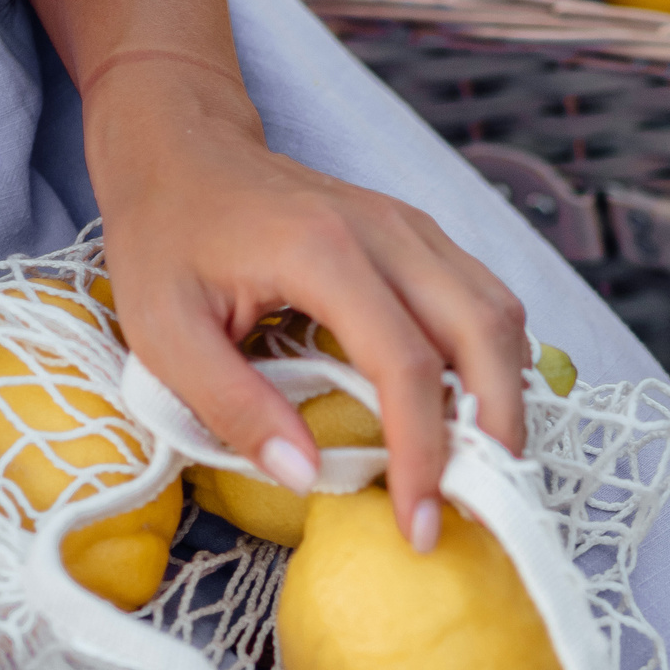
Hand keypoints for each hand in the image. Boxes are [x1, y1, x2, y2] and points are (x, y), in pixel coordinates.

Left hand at [85, 57, 529, 553]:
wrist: (179, 144)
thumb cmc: (165, 238)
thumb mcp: (163, 333)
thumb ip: (232, 407)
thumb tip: (305, 476)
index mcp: (322, 252)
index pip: (405, 364)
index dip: (423, 453)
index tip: (419, 524)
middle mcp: (386, 232)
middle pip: (484, 332)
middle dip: (497, 431)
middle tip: (485, 506)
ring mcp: (411, 228)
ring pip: (499, 314)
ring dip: (505, 396)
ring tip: (484, 468)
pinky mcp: (419, 237)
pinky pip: (484, 300)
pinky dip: (494, 362)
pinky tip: (473, 412)